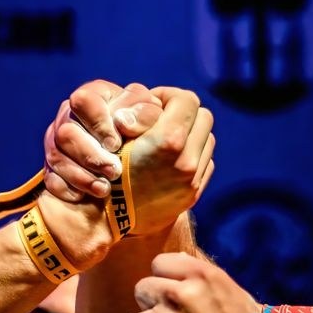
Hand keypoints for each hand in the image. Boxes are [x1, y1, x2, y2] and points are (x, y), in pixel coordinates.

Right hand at [44, 81, 163, 200]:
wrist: (138, 165)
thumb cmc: (146, 134)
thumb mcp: (153, 120)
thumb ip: (145, 114)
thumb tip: (122, 122)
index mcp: (95, 96)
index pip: (83, 101)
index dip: (98, 123)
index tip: (116, 144)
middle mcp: (70, 115)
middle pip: (65, 132)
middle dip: (90, 155)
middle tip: (114, 172)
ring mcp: (57, 140)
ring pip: (56, 156)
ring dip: (81, 176)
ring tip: (104, 189)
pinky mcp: (52, 166)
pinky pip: (50, 178)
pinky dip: (66, 188)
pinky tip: (84, 196)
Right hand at [117, 87, 214, 235]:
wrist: (108, 218)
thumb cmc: (105, 170)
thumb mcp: (116, 136)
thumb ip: (141, 114)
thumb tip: (156, 101)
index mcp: (168, 141)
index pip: (187, 99)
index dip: (168, 95)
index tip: (153, 102)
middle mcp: (187, 161)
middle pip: (204, 117)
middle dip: (184, 112)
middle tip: (163, 118)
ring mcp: (193, 179)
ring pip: (208, 139)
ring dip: (191, 133)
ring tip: (167, 138)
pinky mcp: (194, 193)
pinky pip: (205, 161)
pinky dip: (193, 155)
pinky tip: (171, 159)